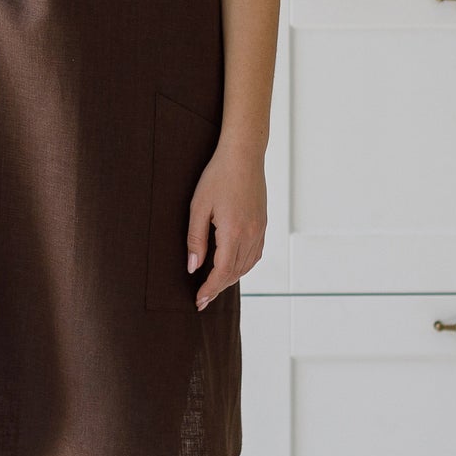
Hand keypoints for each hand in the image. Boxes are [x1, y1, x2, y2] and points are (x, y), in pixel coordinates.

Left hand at [187, 145, 266, 310]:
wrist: (243, 155)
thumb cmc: (217, 176)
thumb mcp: (199, 206)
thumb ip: (196, 239)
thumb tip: (192, 267)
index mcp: (233, 232)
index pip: (221, 272)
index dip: (209, 289)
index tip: (198, 301)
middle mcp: (251, 235)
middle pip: (235, 273)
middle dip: (218, 288)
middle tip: (202, 299)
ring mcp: (259, 230)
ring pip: (247, 266)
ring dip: (231, 278)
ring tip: (214, 286)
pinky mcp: (262, 224)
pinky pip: (255, 254)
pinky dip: (243, 266)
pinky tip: (232, 266)